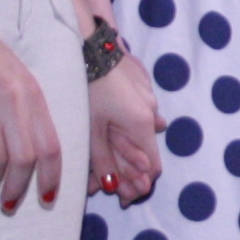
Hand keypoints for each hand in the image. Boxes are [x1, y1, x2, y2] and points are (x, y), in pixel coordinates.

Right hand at [0, 0, 66, 205]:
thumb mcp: (15, 73)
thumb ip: (26, 106)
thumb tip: (33, 148)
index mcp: (31, 93)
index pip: (51, 146)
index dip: (51, 178)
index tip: (46, 198)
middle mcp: (11, 100)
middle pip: (26, 159)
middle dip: (19, 189)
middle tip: (9, 203)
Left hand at [87, 42, 163, 204]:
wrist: (87, 42)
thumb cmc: (87, 88)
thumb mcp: (90, 130)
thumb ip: (103, 161)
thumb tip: (112, 188)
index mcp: (142, 124)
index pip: (153, 168)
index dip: (139, 187)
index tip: (121, 197)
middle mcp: (151, 109)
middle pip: (145, 148)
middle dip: (126, 168)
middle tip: (103, 179)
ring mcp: (147, 92)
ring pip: (139, 126)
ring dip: (124, 142)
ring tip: (100, 147)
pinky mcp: (138, 77)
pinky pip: (136, 106)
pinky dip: (123, 119)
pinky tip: (105, 118)